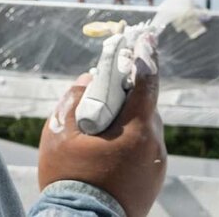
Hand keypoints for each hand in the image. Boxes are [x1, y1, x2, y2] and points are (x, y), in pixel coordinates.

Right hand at [37, 56, 166, 215]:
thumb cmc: (69, 180)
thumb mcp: (60, 135)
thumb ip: (74, 101)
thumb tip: (87, 79)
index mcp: (137, 130)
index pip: (148, 83)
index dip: (146, 57)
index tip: (145, 38)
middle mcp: (154, 146)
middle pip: (146, 107)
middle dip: (129, 94)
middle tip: (109, 86)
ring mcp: (157, 166)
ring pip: (145, 130)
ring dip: (129, 121)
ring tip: (102, 126)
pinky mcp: (153, 181)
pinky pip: (144, 150)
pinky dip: (130, 143)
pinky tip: (108, 150)